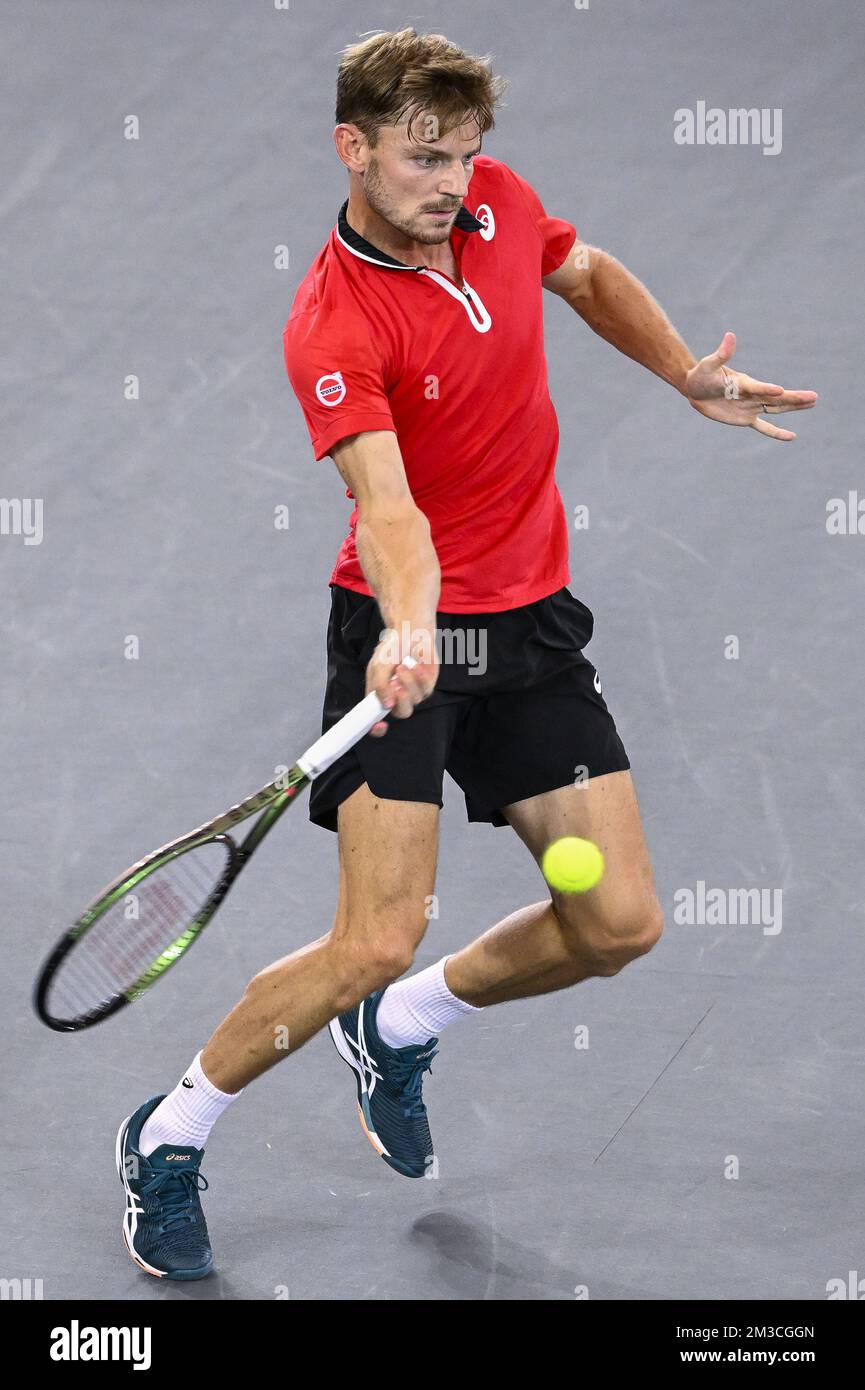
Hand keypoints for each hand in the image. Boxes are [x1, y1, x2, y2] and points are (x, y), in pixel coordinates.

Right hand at [365, 625, 439, 736]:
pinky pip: (426, 689)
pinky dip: (420, 677)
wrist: (409, 633)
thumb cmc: (391, 649)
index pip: (377, 720)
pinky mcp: (428, 686)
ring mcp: (414, 693)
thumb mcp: (378, 666)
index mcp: (381, 696)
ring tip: (403, 666)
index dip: (377, 729)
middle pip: (402, 713)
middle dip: (401, 699)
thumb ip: (379, 686)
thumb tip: (387, 704)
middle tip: (396, 684)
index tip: (380, 725)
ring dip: (408, 682)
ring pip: (414, 699)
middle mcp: (397, 698)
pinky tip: (416, 665)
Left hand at [685, 331, 816, 439]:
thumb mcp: (708, 365)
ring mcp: (750, 407)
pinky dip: (776, 432)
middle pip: (776, 399)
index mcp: (744, 383)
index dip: (767, 390)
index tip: (780, 391)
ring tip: (812, 402)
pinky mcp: (745, 418)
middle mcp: (751, 395)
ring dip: (793, 407)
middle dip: (794, 399)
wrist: (695, 388)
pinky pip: (763, 427)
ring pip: (775, 409)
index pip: (758, 388)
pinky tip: (791, 436)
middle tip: (814, 397)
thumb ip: (721, 354)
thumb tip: (729, 336)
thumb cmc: (701, 374)